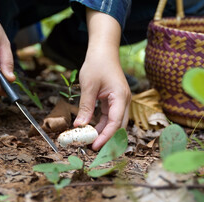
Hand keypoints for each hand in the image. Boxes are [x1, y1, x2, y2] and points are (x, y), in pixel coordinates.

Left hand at [74, 9, 130, 150]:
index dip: (105, 136)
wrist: (103, 50)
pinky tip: (91, 131)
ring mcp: (120, 101)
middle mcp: (124, 101)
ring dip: (103, 133)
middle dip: (107, 139)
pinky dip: (101, 125)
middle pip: (118, 126)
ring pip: (114, 123)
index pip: (115, 122)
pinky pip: (110, 117)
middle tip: (92, 149)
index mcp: (121, 97)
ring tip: (89, 142)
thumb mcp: (89, 86)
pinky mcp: (114, 101)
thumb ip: (85, 107)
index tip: (94, 146)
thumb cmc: (97, 64)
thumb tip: (79, 126)